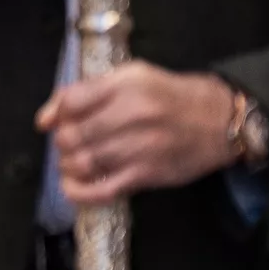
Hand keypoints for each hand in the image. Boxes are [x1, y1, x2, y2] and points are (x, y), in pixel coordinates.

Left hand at [38, 61, 237, 204]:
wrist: (223, 121)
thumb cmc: (172, 96)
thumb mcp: (134, 77)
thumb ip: (89, 91)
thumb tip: (46, 118)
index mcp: (127, 85)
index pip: (71, 101)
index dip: (55, 114)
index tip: (53, 122)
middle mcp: (134, 114)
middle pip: (72, 135)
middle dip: (62, 143)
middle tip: (68, 144)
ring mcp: (142, 147)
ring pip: (83, 163)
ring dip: (68, 166)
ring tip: (73, 162)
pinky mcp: (149, 174)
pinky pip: (103, 189)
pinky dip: (79, 192)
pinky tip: (73, 187)